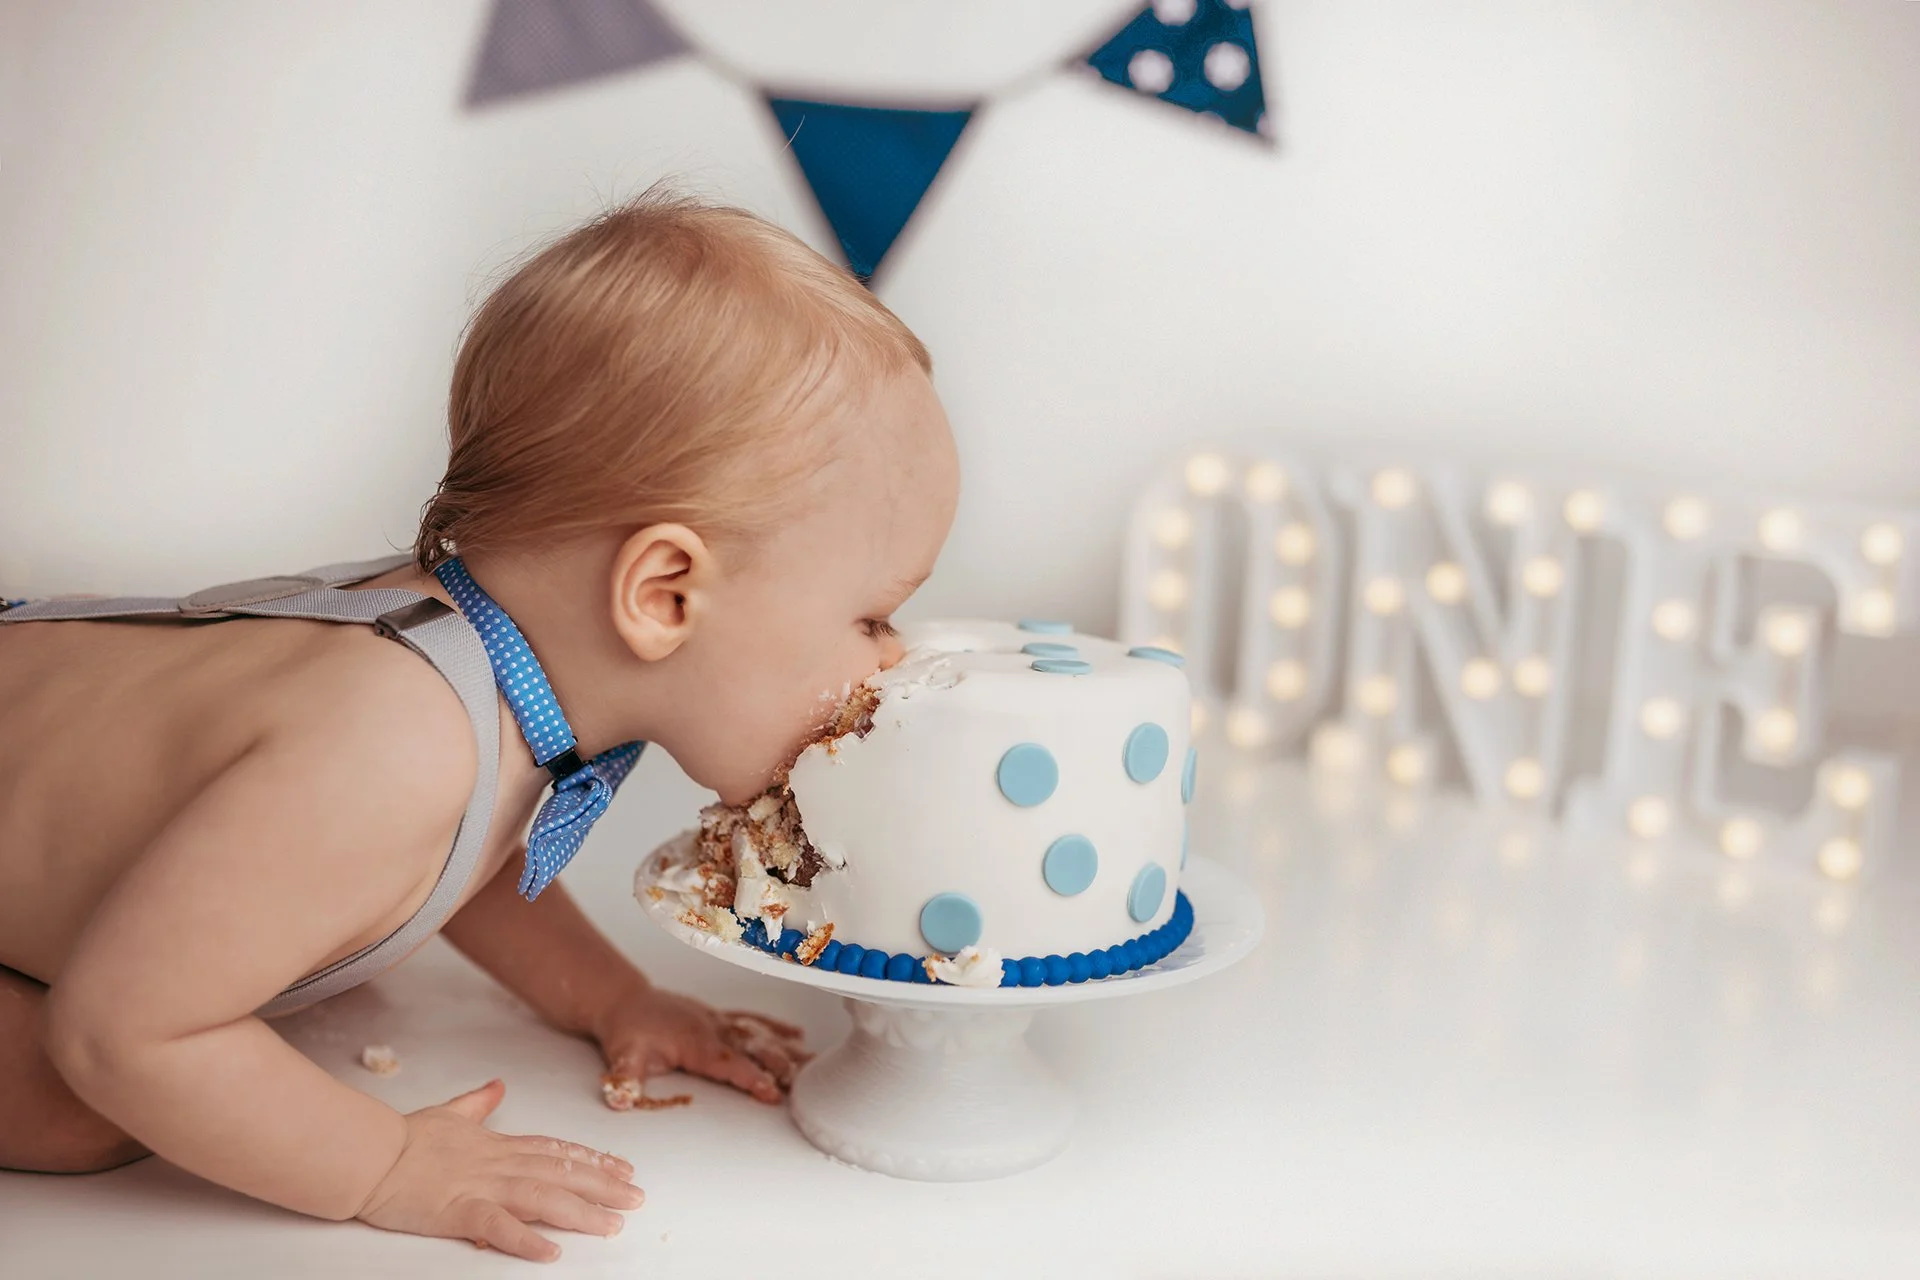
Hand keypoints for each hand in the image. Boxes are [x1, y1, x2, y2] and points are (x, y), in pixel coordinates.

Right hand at [356, 1079, 642, 1262]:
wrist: (370, 1153)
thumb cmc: (404, 1138)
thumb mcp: (449, 1112)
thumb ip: (478, 1103)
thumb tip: (498, 1086)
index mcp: (498, 1145)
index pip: (556, 1151)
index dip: (592, 1160)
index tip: (622, 1168)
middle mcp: (499, 1164)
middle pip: (561, 1174)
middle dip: (603, 1186)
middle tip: (637, 1197)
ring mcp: (481, 1186)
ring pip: (542, 1197)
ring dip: (580, 1212)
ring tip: (612, 1224)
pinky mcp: (458, 1211)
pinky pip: (498, 1227)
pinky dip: (526, 1239)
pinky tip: (552, 1251)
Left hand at [593, 984, 809, 1108]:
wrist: (625, 1001)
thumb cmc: (626, 1031)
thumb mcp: (622, 1055)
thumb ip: (625, 1077)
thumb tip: (620, 1099)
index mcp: (694, 1042)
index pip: (727, 1062)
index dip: (750, 1076)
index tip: (772, 1091)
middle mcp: (712, 1029)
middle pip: (752, 1047)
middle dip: (779, 1064)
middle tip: (804, 1082)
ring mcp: (718, 1021)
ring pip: (759, 1033)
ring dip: (786, 1047)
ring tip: (814, 1061)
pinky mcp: (719, 1017)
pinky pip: (752, 1020)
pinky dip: (776, 1026)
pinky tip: (798, 1034)